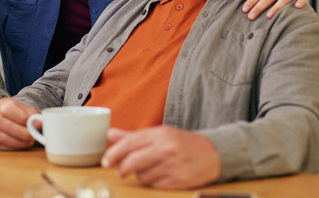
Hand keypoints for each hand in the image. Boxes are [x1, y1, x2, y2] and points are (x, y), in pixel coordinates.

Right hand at [0, 97, 38, 149]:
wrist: (10, 117)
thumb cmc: (19, 113)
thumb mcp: (26, 108)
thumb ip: (32, 114)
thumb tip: (39, 123)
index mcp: (3, 104)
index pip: (8, 110)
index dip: (22, 118)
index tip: (35, 123)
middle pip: (7, 126)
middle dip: (23, 133)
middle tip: (33, 136)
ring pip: (3, 138)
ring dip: (19, 142)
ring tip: (29, 141)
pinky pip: (0, 146)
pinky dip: (13, 147)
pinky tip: (21, 144)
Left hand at [101, 126, 220, 189]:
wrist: (212, 153)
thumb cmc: (181, 142)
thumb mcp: (158, 134)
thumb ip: (132, 136)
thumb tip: (110, 134)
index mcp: (160, 134)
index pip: (129, 143)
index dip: (114, 153)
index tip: (105, 161)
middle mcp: (166, 149)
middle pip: (132, 162)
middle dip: (121, 168)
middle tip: (119, 171)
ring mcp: (174, 165)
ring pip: (142, 176)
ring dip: (139, 175)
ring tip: (147, 169)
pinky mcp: (179, 180)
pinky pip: (154, 185)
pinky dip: (152, 182)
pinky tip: (158, 176)